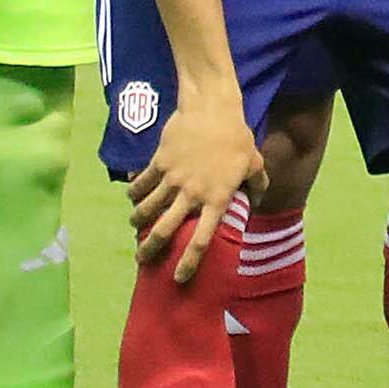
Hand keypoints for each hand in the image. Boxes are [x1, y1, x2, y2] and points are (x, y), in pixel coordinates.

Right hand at [128, 95, 262, 282]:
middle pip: (165, 230)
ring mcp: (172, 178)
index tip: (179, 279)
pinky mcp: (159, 162)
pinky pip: (141, 183)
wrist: (212, 108)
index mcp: (216, 199)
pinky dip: (134, 192)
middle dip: (150, 249)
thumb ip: (256, 186)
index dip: (189, 262)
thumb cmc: (237, 137)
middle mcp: (192, 194)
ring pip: (147, 208)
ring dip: (138, 220)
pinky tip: (132, 197)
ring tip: (136, 224)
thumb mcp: (255, 163)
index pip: (202, 240)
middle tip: (142, 259)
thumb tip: (255, 203)